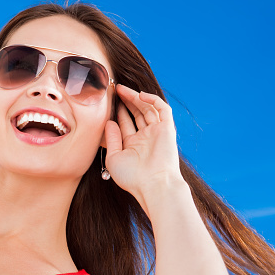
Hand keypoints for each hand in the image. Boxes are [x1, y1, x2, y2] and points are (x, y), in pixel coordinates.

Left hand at [104, 85, 183, 202]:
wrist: (153, 185)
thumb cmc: (132, 178)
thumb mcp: (113, 158)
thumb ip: (111, 139)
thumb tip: (109, 122)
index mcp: (133, 145)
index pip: (125, 123)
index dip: (118, 111)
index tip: (107, 101)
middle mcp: (146, 137)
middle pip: (137, 113)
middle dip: (126, 101)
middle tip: (115, 90)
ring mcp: (157, 133)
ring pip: (148, 109)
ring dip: (136, 97)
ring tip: (122, 89)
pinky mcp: (167, 129)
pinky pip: (163, 109)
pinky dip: (153, 100)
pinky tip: (140, 94)